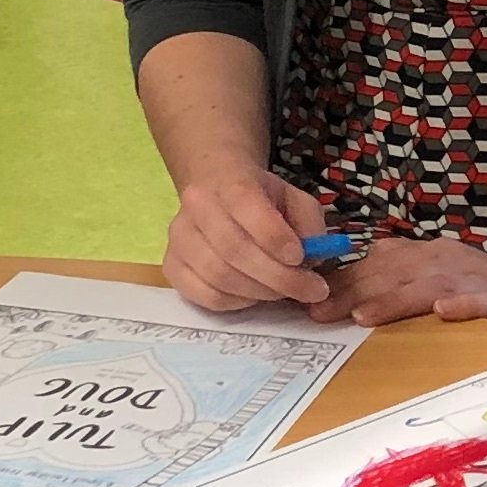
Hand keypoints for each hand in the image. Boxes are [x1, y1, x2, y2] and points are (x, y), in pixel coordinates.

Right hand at [164, 168, 334, 314]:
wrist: (218, 193)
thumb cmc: (261, 201)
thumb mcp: (294, 199)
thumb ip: (310, 223)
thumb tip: (315, 257)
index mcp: (229, 183)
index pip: (245, 205)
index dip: (274, 235)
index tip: (300, 257)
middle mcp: (197, 207)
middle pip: (234, 249)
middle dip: (278, 276)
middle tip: (310, 290)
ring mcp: (179, 238)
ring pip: (219, 276)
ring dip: (260, 292)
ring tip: (284, 292)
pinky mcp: (172, 266)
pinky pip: (204, 295)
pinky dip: (236, 303)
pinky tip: (254, 296)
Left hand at [327, 238, 486, 333]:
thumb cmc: (480, 291)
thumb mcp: (434, 275)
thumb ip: (397, 276)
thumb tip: (342, 287)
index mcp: (427, 256)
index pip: (378, 265)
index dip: (344, 281)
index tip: (311, 300)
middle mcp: (446, 261)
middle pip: (395, 274)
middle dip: (356, 292)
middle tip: (323, 313)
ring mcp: (474, 279)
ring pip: (430, 286)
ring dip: (396, 299)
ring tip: (365, 316)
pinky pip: (482, 300)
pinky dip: (463, 304)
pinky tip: (444, 312)